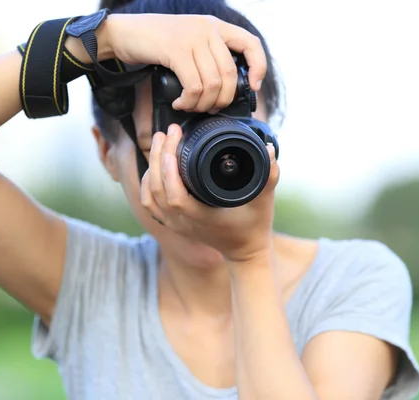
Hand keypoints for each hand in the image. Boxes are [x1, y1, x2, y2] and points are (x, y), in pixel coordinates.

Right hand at [103, 13, 266, 111]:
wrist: (124, 33)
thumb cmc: (157, 43)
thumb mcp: (190, 42)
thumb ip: (209, 56)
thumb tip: (228, 88)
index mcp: (216, 26)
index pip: (251, 44)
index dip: (258, 68)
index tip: (253, 87)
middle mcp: (208, 29)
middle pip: (230, 74)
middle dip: (222, 100)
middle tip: (210, 109)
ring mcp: (192, 38)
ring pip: (213, 84)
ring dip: (202, 104)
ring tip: (189, 107)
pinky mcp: (176, 50)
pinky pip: (194, 86)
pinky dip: (188, 101)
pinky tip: (179, 103)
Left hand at [140, 124, 279, 262]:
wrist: (246, 250)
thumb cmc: (254, 226)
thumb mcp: (265, 200)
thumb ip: (269, 176)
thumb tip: (270, 151)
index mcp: (202, 217)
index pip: (175, 196)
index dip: (169, 171)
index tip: (174, 145)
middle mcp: (184, 222)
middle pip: (158, 190)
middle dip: (158, 158)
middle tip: (167, 133)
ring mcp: (176, 224)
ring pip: (150, 196)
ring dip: (151, 167)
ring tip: (160, 141)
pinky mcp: (174, 222)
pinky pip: (150, 203)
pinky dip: (148, 182)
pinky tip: (155, 164)